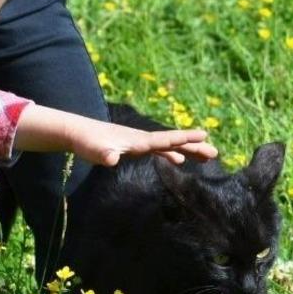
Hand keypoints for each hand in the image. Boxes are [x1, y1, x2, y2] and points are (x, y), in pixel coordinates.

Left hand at [71, 119, 217, 166]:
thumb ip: (105, 154)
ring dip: (187, 151)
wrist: (77, 133)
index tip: (204, 135)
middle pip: (173, 142)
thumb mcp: (95, 150)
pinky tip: (178, 160)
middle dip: (194, 147)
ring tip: (207, 156)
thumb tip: (112, 158)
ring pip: (169, 146)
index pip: (166, 139)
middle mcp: (142, 139)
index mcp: (138, 140)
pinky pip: (159, 150)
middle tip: (215, 152)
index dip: (185, 139)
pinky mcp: (134, 147)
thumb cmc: (86, 143)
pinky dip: (172, 154)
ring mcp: (139, 142)